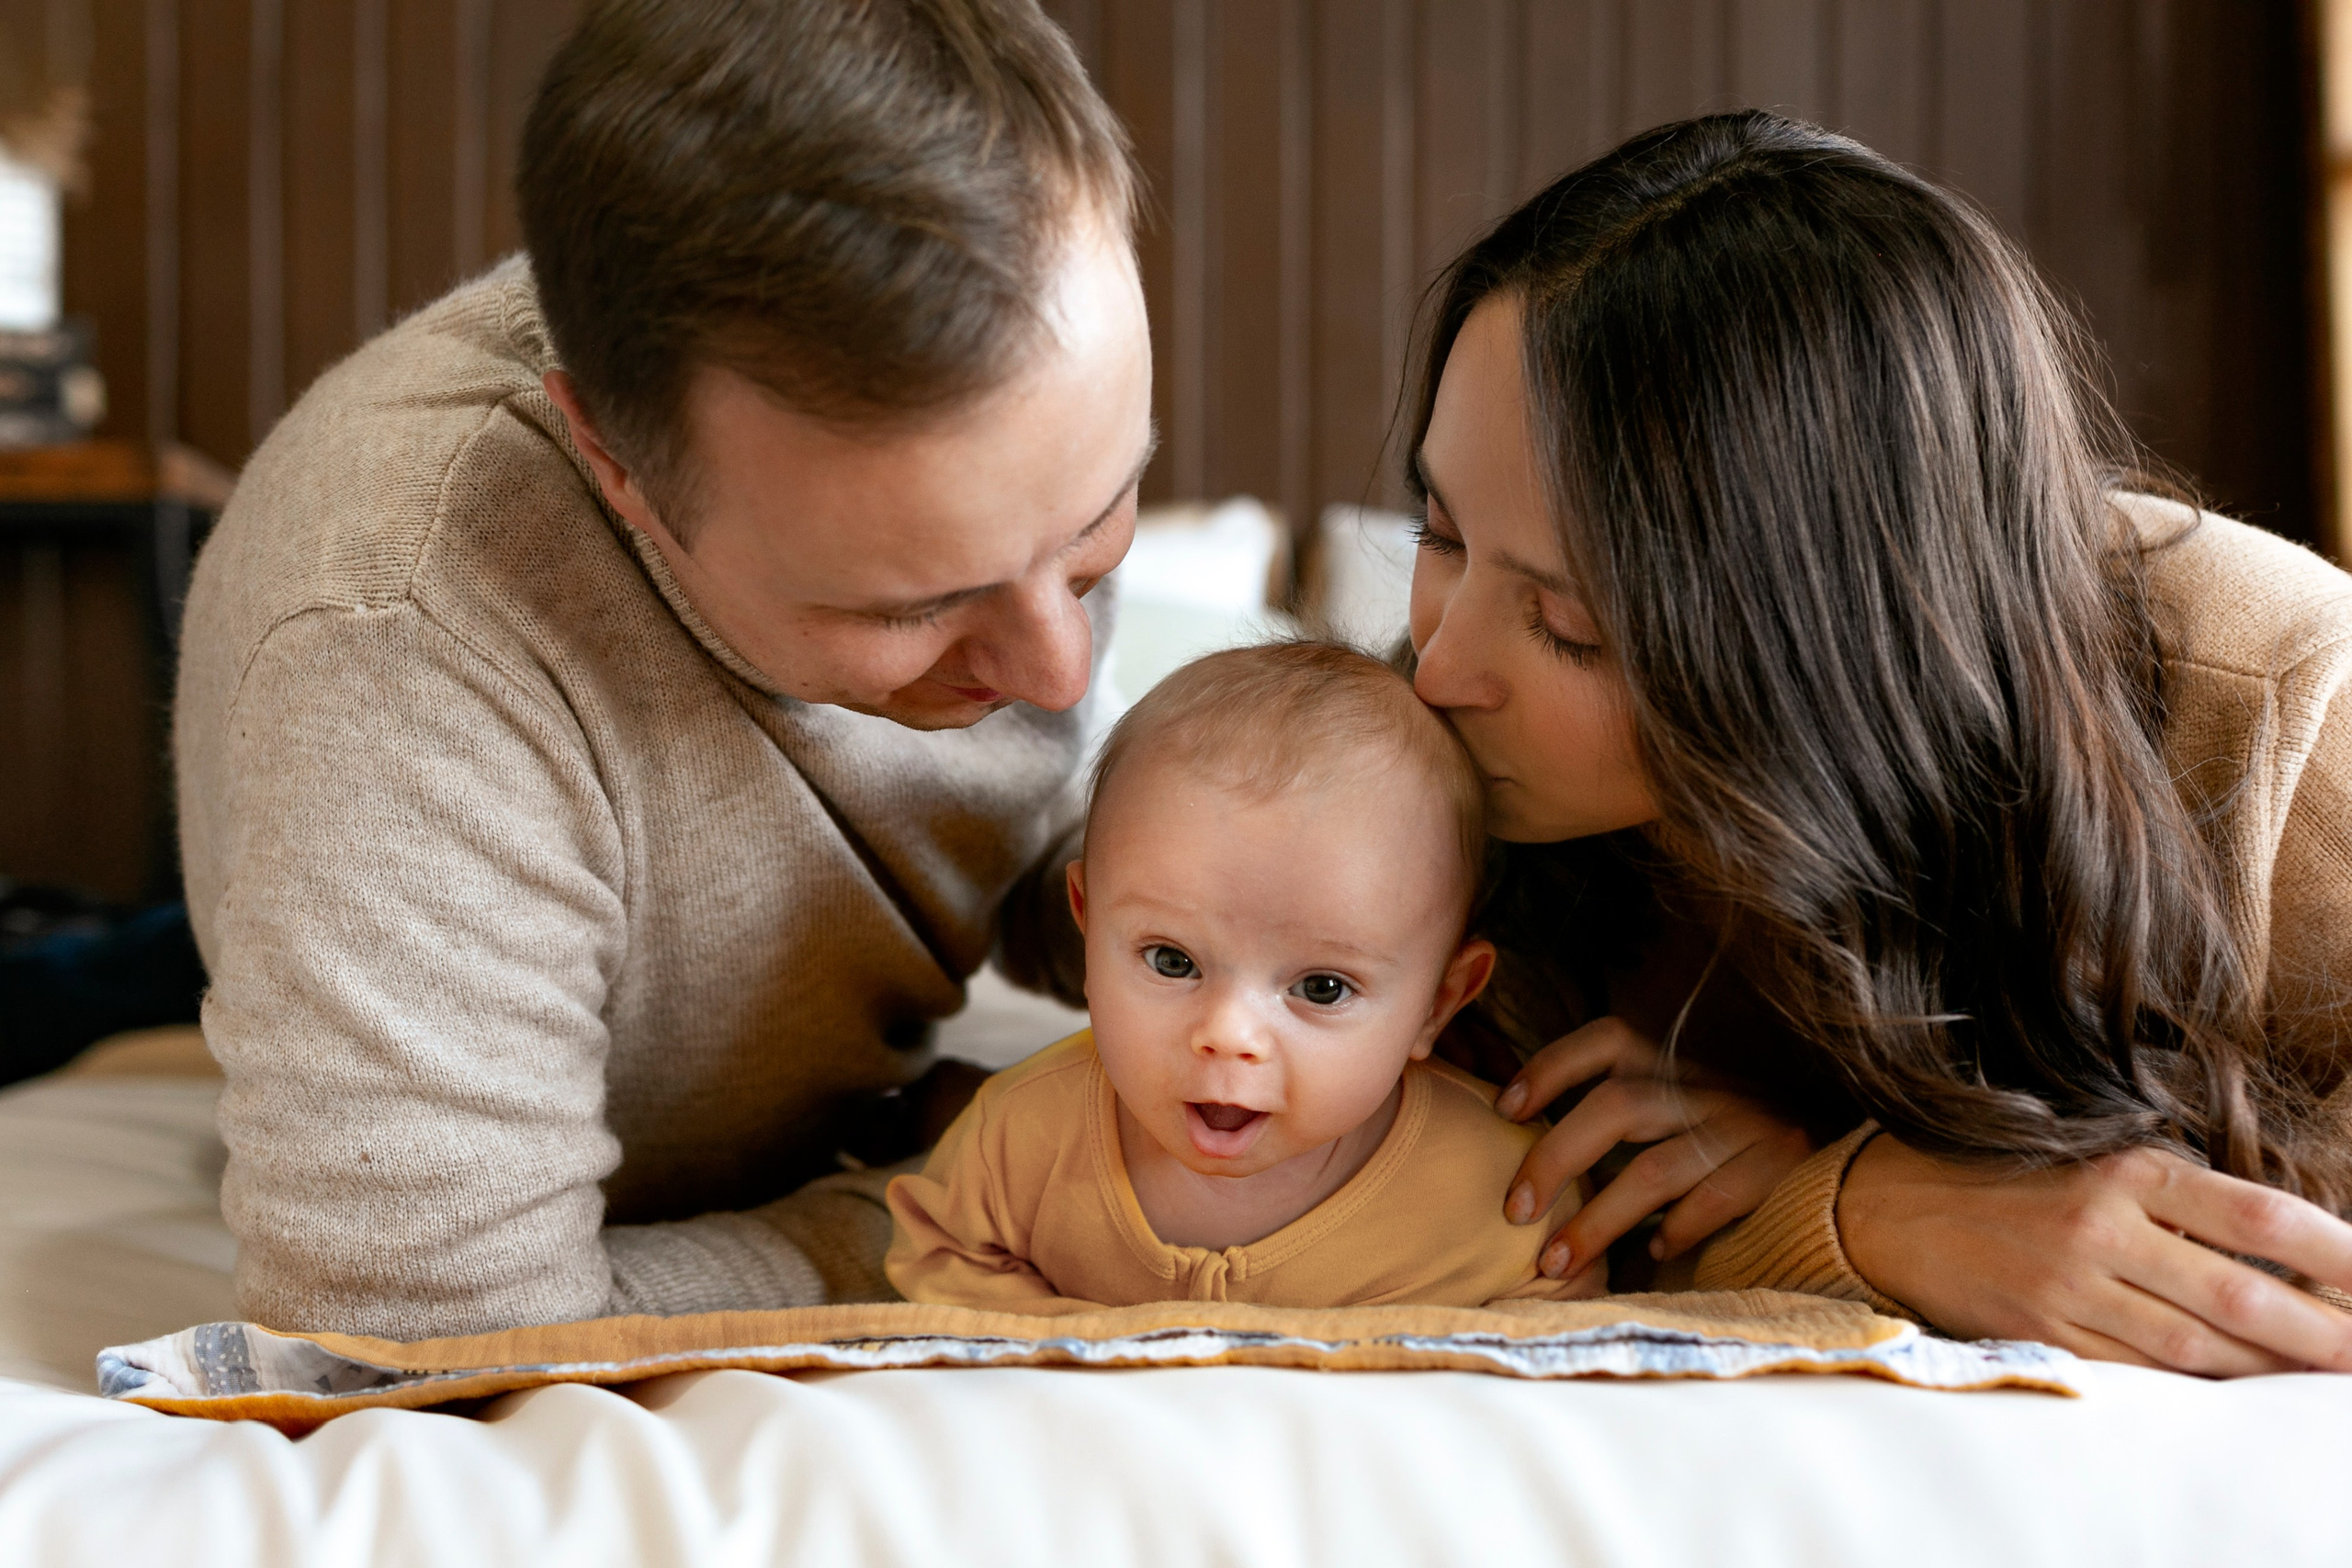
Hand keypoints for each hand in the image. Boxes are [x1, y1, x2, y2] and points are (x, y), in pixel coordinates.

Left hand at [1496, 1016, 1816, 1282]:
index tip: (1504, 1106)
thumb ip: (1620, 1114)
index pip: (1606, 1041)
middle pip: (1616, 1108)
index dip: (1551, 1067)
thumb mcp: (1679, 1108)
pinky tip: (1650, 1256)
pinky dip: (1673, 1232)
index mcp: (1675, 1064)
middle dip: (1555, 1158)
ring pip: (1653, 1171)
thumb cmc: (1733, 1140)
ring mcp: (1742, 1128)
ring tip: (1554, 1263)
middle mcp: (1705, 1088)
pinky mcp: (1775, 1171)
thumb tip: (1530, 1144)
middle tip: (1514, 1209)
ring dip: (1596, 1221)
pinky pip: (1711, 1203)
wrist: (1845, 1162)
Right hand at [1839, 1134, 2351, 1375]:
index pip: (2258, 1218)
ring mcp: (2071, 1290)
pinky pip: (2141, 1374)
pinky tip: (2237, 1389)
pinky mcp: (2044, 1334)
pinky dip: (2198, 1388)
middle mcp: (2101, 1230)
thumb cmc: (2002, 1173)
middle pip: (2240, 1296)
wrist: (1885, 1207)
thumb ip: (2175, 1195)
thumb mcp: (2090, 1155)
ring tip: (2323, 1377)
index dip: (2336, 1253)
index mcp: (2123, 1171)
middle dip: (2323, 1333)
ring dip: (2271, 1370)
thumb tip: (2278, 1244)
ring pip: (2198, 1349)